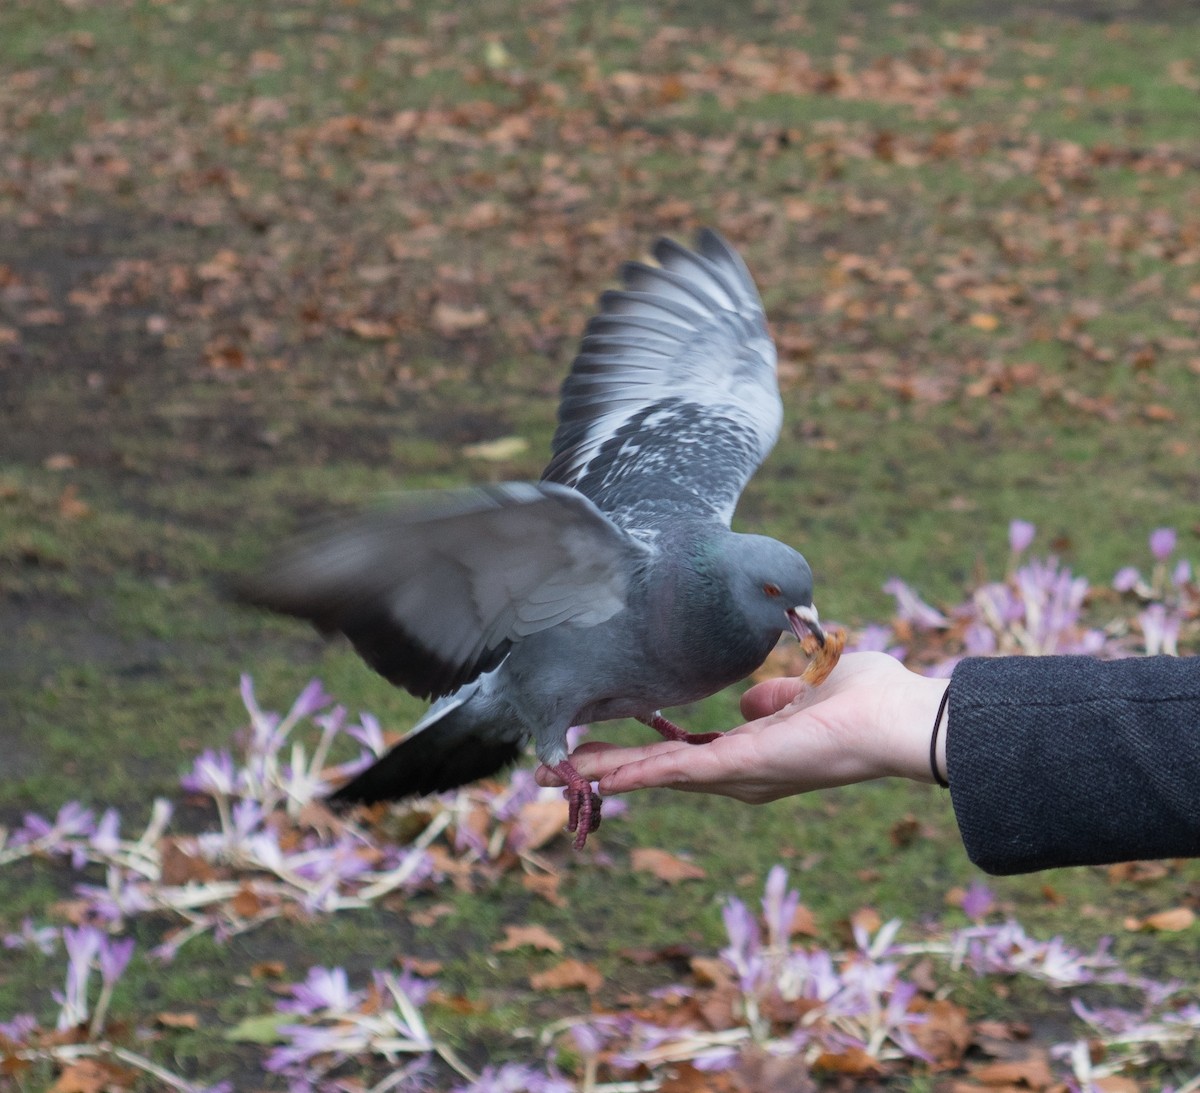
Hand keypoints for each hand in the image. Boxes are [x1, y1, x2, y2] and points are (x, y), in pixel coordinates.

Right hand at [535, 652, 948, 802]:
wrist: (900, 719)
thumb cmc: (870, 700)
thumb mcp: (809, 689)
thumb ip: (776, 696)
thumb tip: (749, 701)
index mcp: (753, 752)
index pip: (685, 756)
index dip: (642, 756)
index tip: (604, 753)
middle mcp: (740, 773)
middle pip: (660, 772)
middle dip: (610, 770)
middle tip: (557, 772)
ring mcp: (738, 774)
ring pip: (658, 774)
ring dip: (610, 774)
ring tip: (560, 772)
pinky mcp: (741, 768)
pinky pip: (678, 771)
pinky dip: (637, 773)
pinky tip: (600, 773)